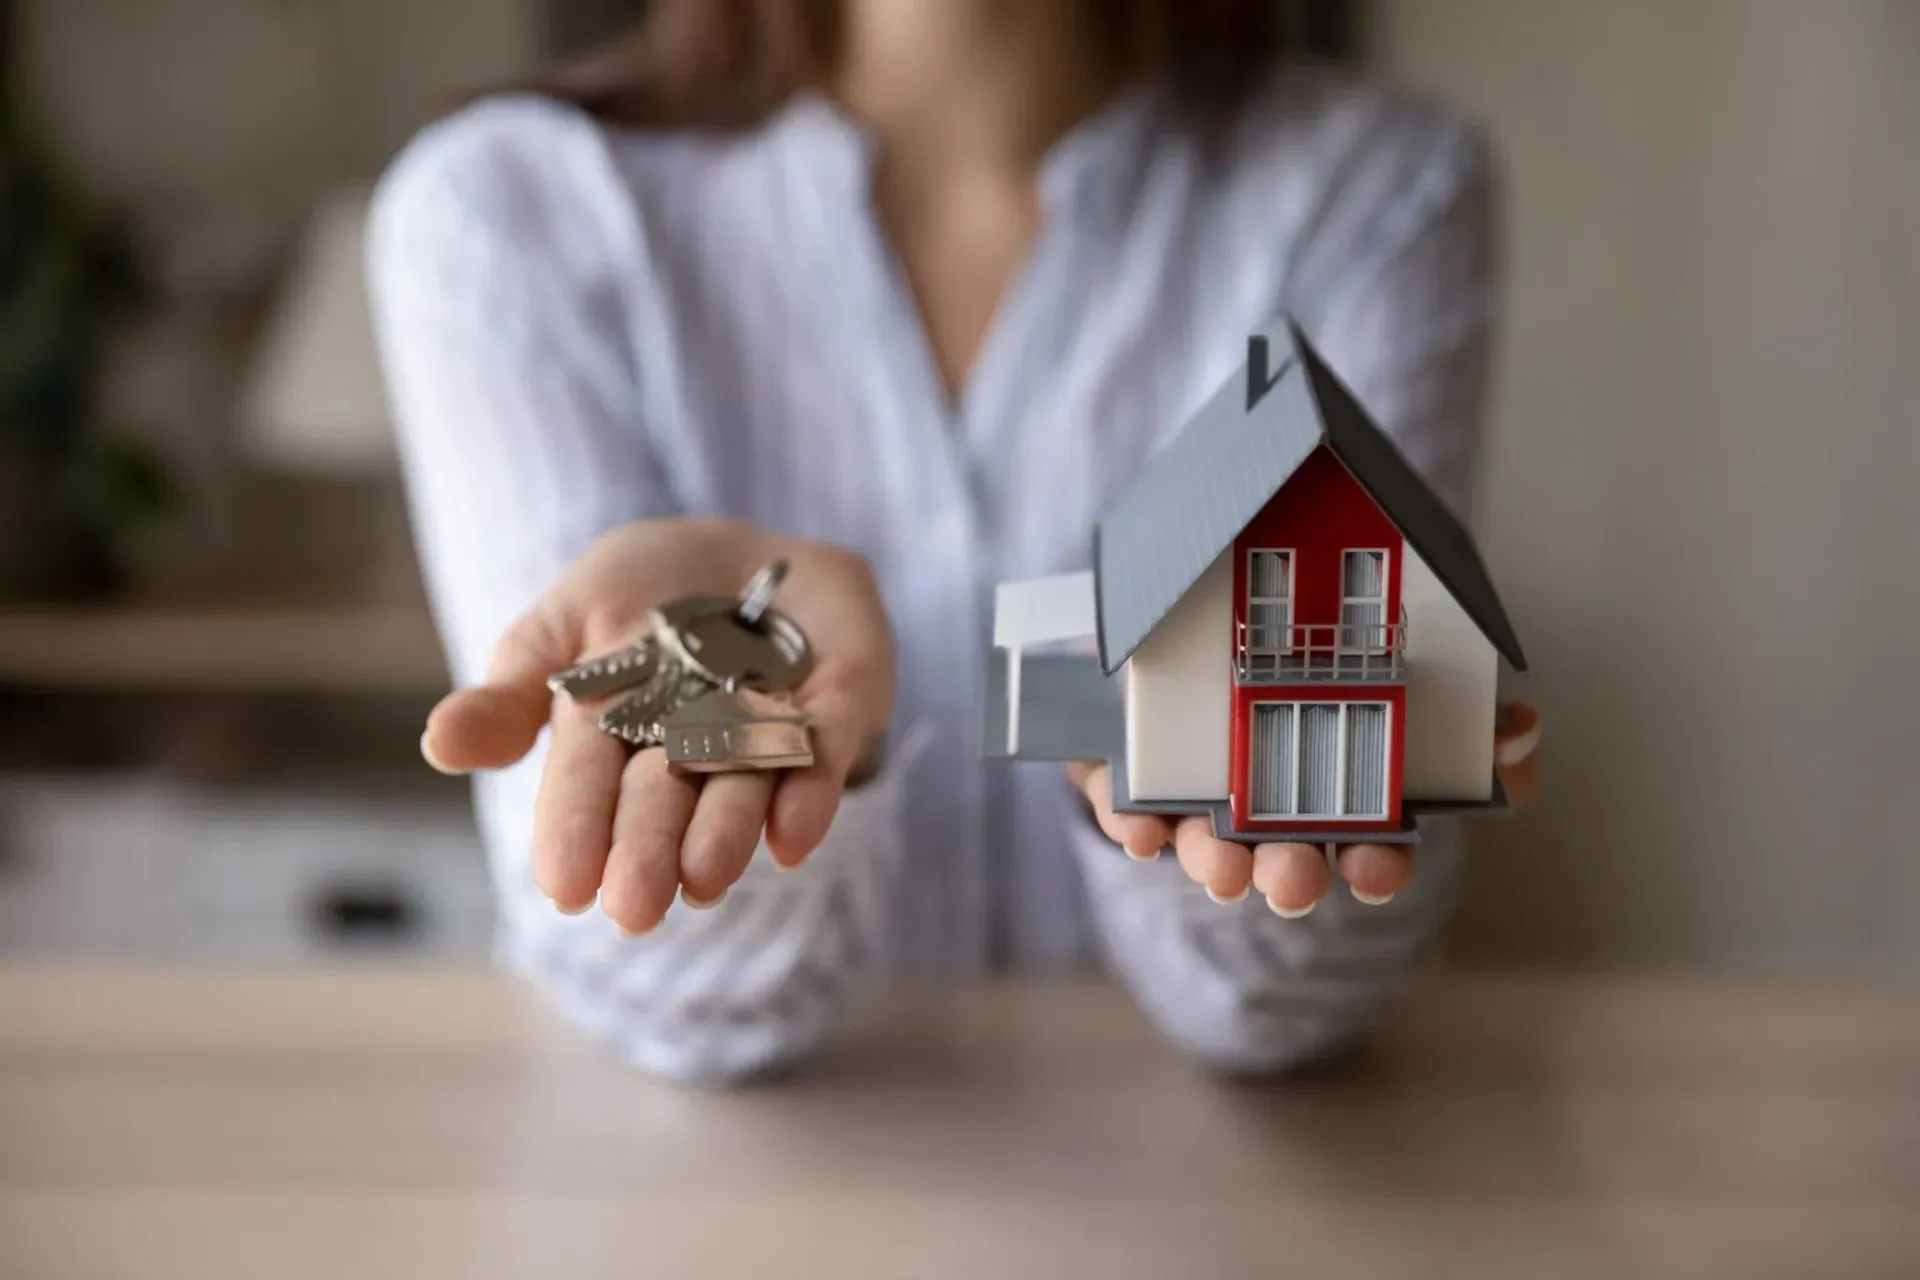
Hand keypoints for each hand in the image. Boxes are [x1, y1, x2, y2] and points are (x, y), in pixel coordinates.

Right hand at [420, 518, 895, 932]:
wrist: (750, 547)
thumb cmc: (643, 594)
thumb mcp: (565, 621)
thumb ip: (514, 689)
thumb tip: (440, 744)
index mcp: (617, 734)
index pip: (589, 784)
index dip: (577, 830)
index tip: (563, 885)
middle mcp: (693, 747)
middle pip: (667, 800)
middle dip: (649, 851)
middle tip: (634, 910)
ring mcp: (770, 725)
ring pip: (746, 784)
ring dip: (726, 832)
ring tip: (704, 879)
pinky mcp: (844, 700)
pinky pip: (829, 745)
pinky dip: (812, 790)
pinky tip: (794, 837)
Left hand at [1067, 701, 1540, 913]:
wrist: (1191, 620)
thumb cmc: (1309, 665)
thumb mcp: (1408, 675)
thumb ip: (1469, 716)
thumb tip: (1523, 731)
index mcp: (1341, 800)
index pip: (1371, 850)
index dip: (1378, 866)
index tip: (1378, 868)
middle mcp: (1267, 814)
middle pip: (1284, 861)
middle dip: (1290, 876)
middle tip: (1294, 880)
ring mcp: (1192, 800)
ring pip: (1203, 847)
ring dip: (1214, 864)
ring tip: (1221, 868)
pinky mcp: (1124, 775)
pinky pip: (1122, 807)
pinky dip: (1131, 824)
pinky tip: (1139, 830)